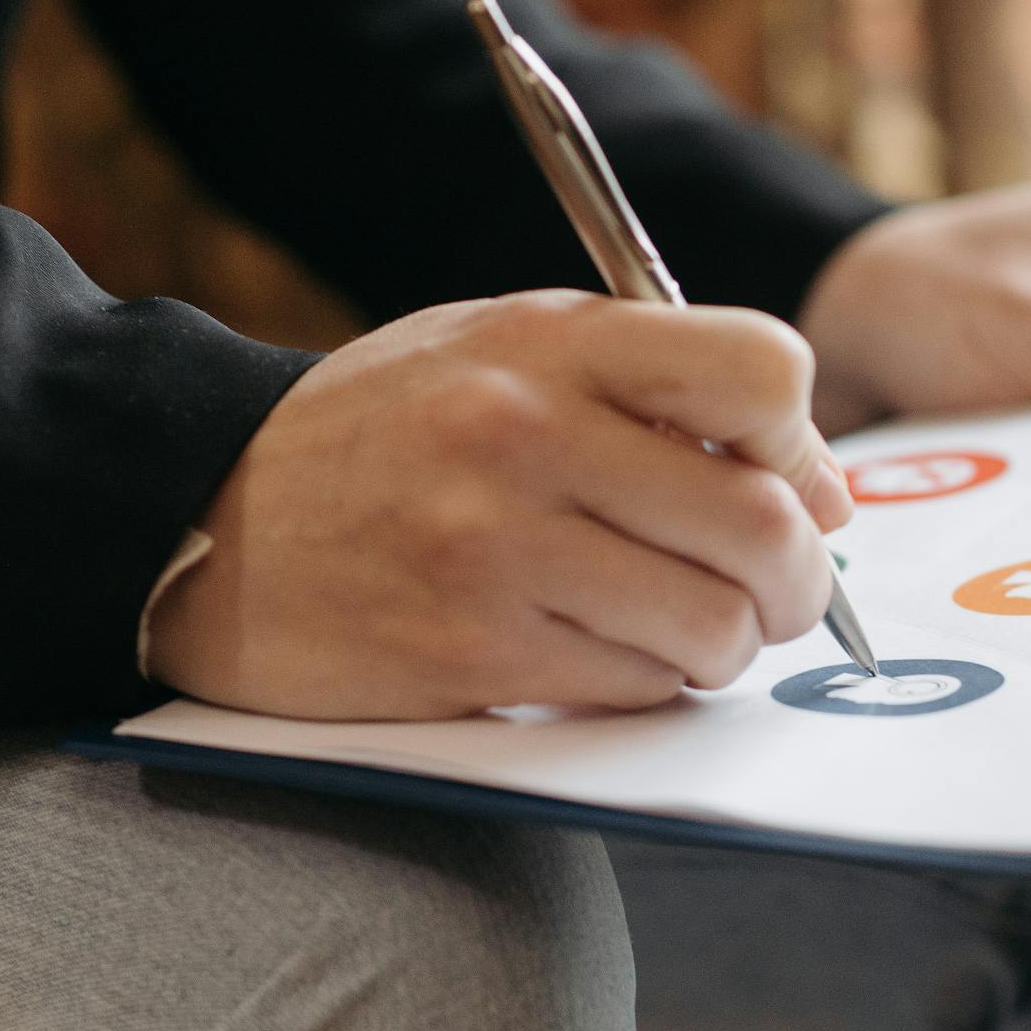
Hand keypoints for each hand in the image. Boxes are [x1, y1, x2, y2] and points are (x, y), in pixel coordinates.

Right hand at [145, 290, 852, 718]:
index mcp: (556, 341)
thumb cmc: (392, 434)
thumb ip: (660, 394)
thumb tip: (825, 492)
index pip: (766, 371)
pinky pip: (637, 688)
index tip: (784, 479)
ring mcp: (497, 548)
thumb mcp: (511, 354)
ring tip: (673, 624)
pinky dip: (646, 683)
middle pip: (765, 524)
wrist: (204, 512)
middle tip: (771, 594)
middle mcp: (528, 433)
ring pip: (714, 627)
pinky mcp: (471, 652)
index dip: (801, 443)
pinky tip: (598, 650)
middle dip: (796, 581)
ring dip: (722, 645)